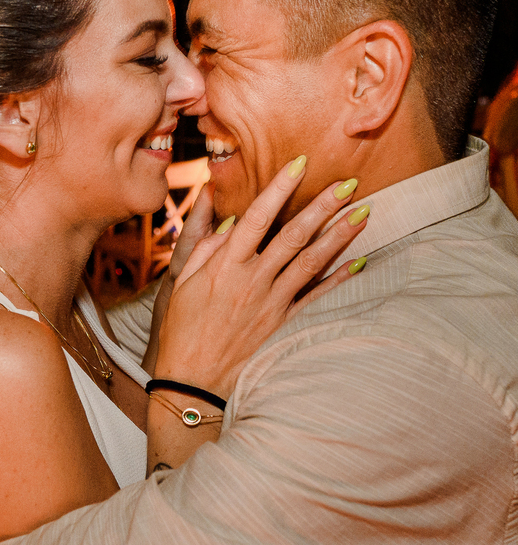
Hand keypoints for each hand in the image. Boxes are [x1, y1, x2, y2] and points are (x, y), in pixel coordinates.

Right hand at [156, 157, 369, 398]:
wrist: (192, 380)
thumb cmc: (181, 328)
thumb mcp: (182, 284)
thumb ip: (205, 248)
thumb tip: (232, 221)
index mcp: (225, 266)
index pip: (257, 217)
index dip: (279, 189)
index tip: (300, 164)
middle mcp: (252, 280)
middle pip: (293, 235)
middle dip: (323, 206)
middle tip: (349, 183)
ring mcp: (271, 303)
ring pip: (311, 262)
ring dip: (339, 236)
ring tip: (363, 213)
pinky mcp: (282, 324)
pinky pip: (316, 298)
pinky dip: (339, 280)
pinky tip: (359, 262)